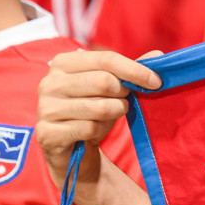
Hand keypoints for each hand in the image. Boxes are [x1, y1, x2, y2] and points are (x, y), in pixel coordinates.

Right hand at [36, 49, 161, 190]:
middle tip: (125, 102)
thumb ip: (131, 70)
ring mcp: (45, 108)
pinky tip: (94, 131)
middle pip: (103, 81)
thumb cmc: (93, 111)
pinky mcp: (46, 132)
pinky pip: (88, 128)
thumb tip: (159, 54)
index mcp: (63, 63)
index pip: (106, 59)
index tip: (156, 81)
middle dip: (123, 94)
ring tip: (111, 115)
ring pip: (99, 107)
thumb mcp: (112, 88)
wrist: (72, 149)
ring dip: (115, 113)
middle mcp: (49, 82)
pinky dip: (100, 130)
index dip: (135, 70)